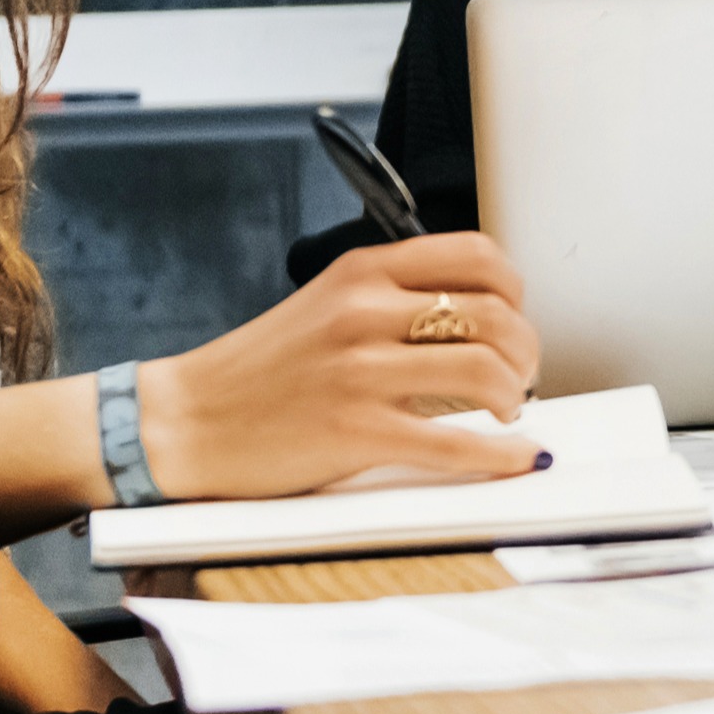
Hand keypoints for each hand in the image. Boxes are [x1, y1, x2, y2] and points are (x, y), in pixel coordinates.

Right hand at [145, 232, 547, 501]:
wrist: (187, 422)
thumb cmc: (258, 371)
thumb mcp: (324, 304)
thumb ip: (391, 298)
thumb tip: (476, 318)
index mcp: (361, 272)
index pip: (476, 255)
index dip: (515, 290)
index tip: (517, 316)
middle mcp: (364, 312)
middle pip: (494, 314)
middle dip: (525, 350)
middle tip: (521, 374)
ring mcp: (360, 371)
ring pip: (485, 370)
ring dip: (515, 395)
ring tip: (505, 410)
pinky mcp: (357, 431)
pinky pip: (454, 443)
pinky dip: (500, 454)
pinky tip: (513, 457)